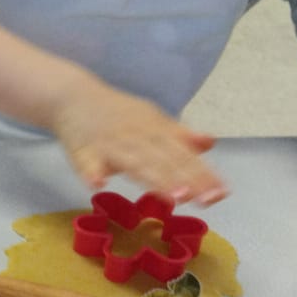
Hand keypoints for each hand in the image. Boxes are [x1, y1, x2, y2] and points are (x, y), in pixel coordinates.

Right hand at [46, 81, 226, 204]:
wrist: (74, 96)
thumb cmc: (117, 114)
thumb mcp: (152, 120)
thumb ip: (179, 135)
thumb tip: (211, 143)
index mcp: (155, 131)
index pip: (183, 155)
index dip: (203, 173)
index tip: (222, 192)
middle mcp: (138, 138)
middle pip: (165, 161)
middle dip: (187, 180)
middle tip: (207, 199)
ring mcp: (111, 145)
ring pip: (135, 163)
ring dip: (154, 179)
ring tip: (173, 197)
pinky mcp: (84, 152)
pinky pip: (87, 163)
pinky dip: (92, 173)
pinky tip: (98, 184)